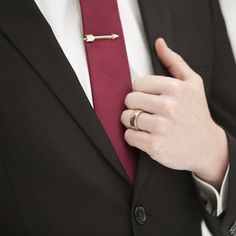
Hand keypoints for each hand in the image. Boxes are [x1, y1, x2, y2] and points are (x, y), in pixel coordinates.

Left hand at [121, 38, 228, 188]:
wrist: (205, 145)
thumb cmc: (196, 113)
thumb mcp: (193, 83)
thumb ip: (175, 61)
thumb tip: (159, 43)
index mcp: (174, 88)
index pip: (137, 83)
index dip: (140, 91)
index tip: (147, 98)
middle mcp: (168, 107)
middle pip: (129, 100)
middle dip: (134, 105)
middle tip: (145, 111)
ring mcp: (161, 127)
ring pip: (126, 117)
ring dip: (132, 121)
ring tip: (144, 123)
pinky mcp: (155, 146)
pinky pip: (129, 136)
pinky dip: (133, 136)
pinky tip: (144, 135)